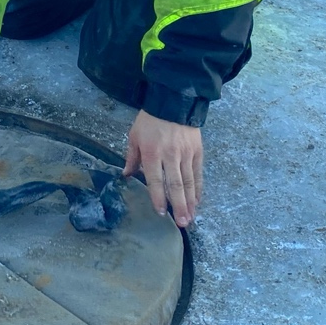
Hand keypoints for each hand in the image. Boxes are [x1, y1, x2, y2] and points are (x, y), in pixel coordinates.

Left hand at [123, 109, 202, 227]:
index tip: (161, 213)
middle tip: (181, 223)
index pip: (156, 180)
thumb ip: (132, 157)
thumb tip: (126, 175)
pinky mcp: (197, 151)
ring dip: (190, 201)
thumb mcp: (135, 136)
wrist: (173, 100)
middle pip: (176, 184)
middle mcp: (170, 155)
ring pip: (189, 181)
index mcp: (152, 152)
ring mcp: (186, 153)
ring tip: (190, 218)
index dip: (158, 197)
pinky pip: (198, 173)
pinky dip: (198, 188)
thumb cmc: (150, 120)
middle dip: (179, 205)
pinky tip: (197, 201)